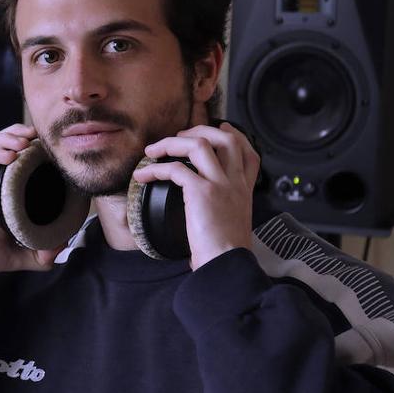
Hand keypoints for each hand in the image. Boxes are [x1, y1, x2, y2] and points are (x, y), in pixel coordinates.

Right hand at [0, 124, 63, 285]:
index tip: (53, 149)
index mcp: (1, 190)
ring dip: (8, 137)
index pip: (18, 158)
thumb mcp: (15, 256)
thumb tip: (61, 247)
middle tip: (39, 136)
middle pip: (3, 142)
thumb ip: (39, 255)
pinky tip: (10, 155)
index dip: (34, 148)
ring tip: (25, 142)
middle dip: (21, 133)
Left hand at [131, 122, 259, 269]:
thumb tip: (202, 212)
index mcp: (244, 190)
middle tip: (179, 136)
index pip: (249, 153)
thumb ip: (222, 209)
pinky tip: (144, 175)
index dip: (236, 136)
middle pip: (226, 139)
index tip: (222, 128)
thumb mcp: (231, 224)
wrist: (226, 263)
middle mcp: (235, 183)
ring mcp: (220, 184)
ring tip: (153, 150)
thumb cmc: (224, 252)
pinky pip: (175, 169)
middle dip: (200, 130)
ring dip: (172, 143)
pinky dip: (155, 168)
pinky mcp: (202, 192)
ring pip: (198, 144)